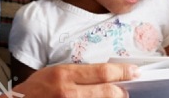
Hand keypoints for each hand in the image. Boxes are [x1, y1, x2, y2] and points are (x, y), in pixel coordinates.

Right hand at [11, 63, 137, 97]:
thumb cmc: (34, 91)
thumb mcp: (54, 73)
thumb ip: (78, 74)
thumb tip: (105, 75)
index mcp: (64, 75)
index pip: (103, 72)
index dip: (123, 72)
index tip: (134, 72)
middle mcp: (69, 93)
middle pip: (108, 91)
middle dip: (121, 91)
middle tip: (126, 89)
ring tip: (115, 97)